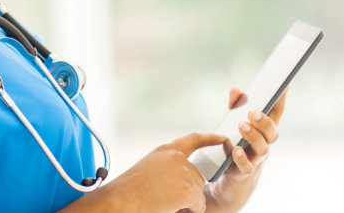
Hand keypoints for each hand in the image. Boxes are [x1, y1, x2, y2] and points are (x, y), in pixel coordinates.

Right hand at [83, 132, 228, 212]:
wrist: (120, 201)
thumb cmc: (129, 191)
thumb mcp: (149, 170)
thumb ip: (168, 168)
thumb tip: (190, 179)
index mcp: (166, 151)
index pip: (193, 140)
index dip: (209, 139)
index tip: (222, 138)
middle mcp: (177, 158)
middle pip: (198, 177)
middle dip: (189, 191)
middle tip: (167, 198)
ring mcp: (184, 173)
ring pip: (199, 192)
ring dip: (188, 202)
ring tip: (166, 203)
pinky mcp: (187, 189)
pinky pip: (200, 204)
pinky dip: (191, 210)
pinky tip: (174, 208)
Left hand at [203, 87, 286, 212]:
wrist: (230, 183)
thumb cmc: (235, 149)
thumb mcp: (234, 126)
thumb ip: (235, 107)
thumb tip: (234, 89)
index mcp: (264, 132)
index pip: (277, 113)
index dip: (282, 99)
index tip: (285, 83)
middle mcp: (264, 145)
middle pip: (272, 132)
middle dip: (264, 121)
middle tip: (253, 112)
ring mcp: (256, 160)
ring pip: (262, 148)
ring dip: (253, 136)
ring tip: (242, 126)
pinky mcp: (243, 173)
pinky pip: (246, 166)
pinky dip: (241, 158)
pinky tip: (234, 149)